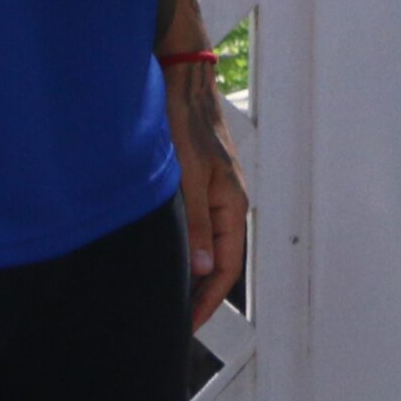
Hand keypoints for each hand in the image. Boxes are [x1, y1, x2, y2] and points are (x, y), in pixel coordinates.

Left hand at [163, 54, 247, 329]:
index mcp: (232, 202)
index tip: (187, 325)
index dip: (208, 299)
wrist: (181, 75)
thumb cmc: (185, 120)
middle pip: (221, 257)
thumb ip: (197, 223)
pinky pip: (199, 222)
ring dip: (194, 269)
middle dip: (202, 291)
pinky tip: (169, 251)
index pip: (228, 266)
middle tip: (176, 319)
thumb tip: (204, 269)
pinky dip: (188, 244)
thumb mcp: (188, 175)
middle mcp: (228, 198)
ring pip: (209, 240)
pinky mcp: (199, 177)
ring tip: (171, 294)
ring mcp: (215, 187)